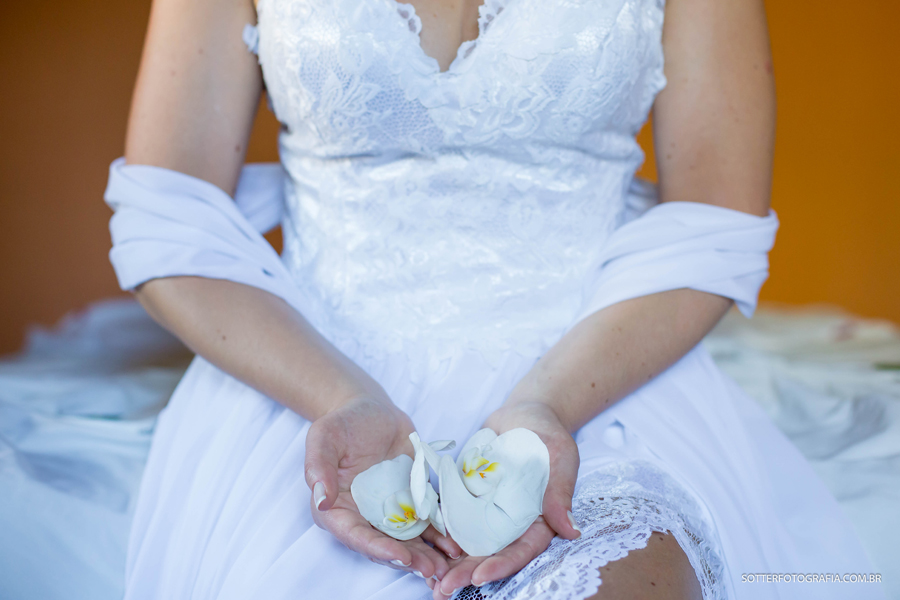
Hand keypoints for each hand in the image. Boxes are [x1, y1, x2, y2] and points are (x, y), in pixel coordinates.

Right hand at [305, 394, 461, 579]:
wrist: (372, 411)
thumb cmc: (344, 422)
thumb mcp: (324, 436)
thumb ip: (318, 466)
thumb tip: (321, 499)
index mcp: (336, 507)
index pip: (355, 535)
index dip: (377, 548)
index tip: (400, 556)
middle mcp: (362, 516)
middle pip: (383, 545)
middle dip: (408, 559)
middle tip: (431, 569)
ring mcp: (388, 510)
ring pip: (407, 540)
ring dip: (426, 555)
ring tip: (447, 565)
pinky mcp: (410, 501)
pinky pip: (425, 522)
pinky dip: (439, 534)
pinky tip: (456, 544)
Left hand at [431, 401, 580, 598]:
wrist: (524, 414)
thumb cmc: (548, 435)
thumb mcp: (559, 457)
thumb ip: (559, 492)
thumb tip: (571, 530)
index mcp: (538, 519)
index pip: (522, 549)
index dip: (502, 564)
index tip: (479, 576)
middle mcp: (512, 521)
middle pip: (491, 552)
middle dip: (468, 572)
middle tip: (444, 588)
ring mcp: (489, 510)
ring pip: (470, 541)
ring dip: (450, 561)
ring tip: (428, 579)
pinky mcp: (470, 496)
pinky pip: (454, 516)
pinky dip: (440, 532)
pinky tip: (422, 546)